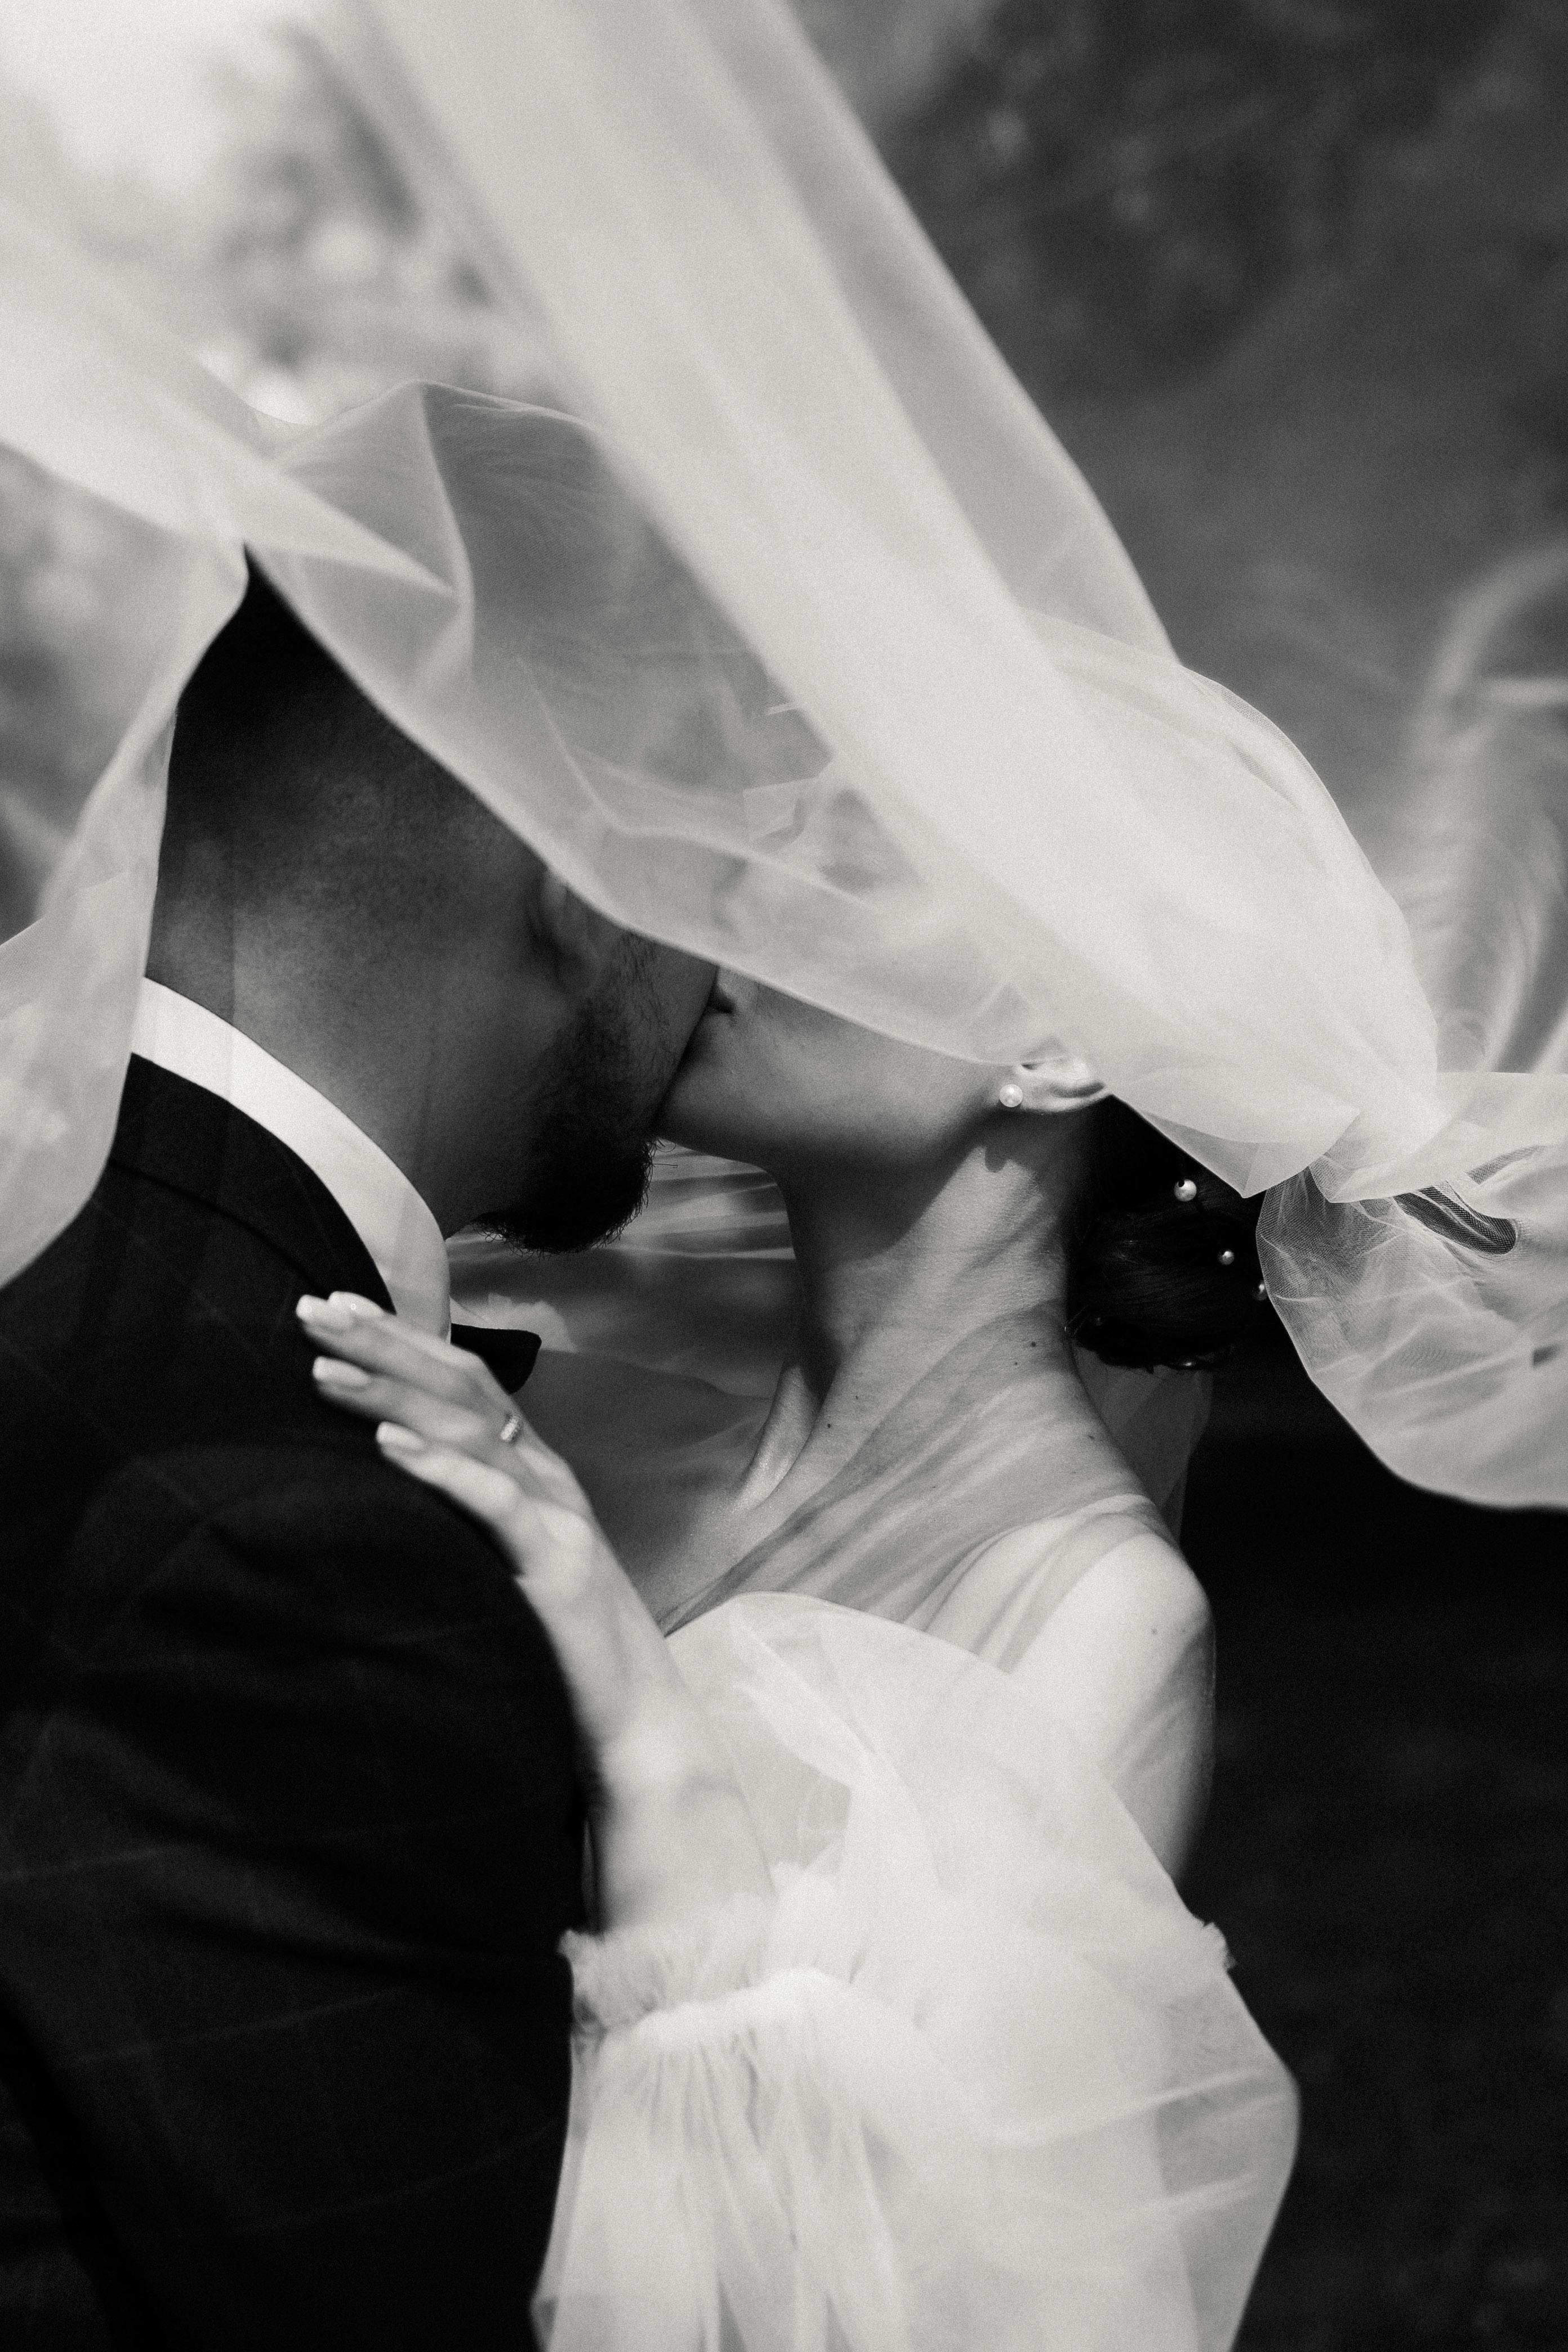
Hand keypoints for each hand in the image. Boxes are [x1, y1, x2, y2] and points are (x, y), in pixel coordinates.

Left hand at [297, 1293, 769, 1930]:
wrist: (634, 1724)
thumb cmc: (556, 1648)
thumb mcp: (497, 1564)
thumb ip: (456, 1516)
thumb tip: (375, 1480)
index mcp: (531, 1470)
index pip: (462, 1379)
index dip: (399, 1338)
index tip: (331, 1307)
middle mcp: (547, 1477)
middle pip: (462, 1385)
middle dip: (384, 1342)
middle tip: (312, 1308)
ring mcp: (559, 1516)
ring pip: (472, 1430)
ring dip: (392, 1394)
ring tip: (325, 1370)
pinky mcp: (559, 1566)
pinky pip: (495, 1503)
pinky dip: (440, 1468)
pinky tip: (387, 1447)